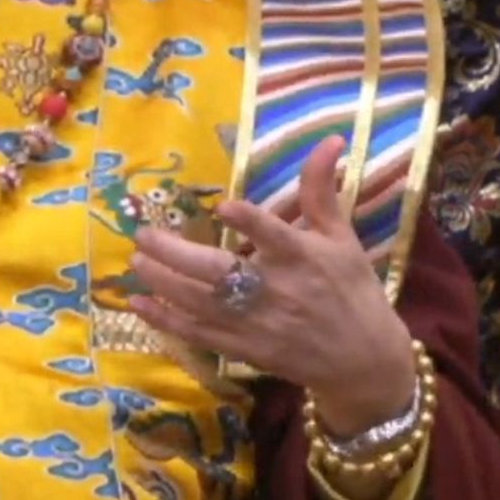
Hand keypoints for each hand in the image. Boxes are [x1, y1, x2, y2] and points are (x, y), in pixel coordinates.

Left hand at [128, 135, 414, 435]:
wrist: (364, 361)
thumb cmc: (352, 290)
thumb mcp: (342, 237)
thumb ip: (321, 189)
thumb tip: (330, 138)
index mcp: (302, 258)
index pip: (274, 237)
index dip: (250, 223)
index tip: (223, 207)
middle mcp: (276, 291)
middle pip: (220, 273)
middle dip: (177, 255)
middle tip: (144, 235)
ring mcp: (256, 324)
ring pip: (201, 304)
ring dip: (164, 282)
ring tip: (135, 261)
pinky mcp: (244, 350)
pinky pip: (198, 335)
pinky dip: (166, 321)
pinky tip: (139, 303)